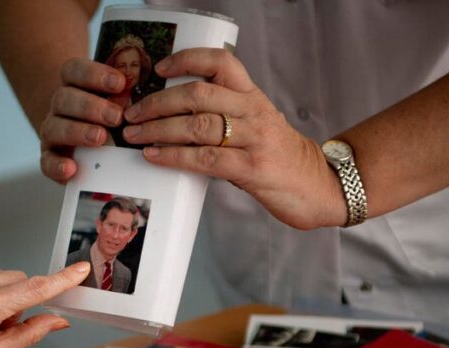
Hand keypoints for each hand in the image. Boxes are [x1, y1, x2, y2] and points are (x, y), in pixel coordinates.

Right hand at [40, 58, 126, 181]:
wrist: (83, 142)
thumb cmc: (108, 118)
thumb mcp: (116, 101)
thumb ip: (126, 96)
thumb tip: (153, 95)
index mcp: (73, 85)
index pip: (74, 70)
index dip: (95, 74)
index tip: (120, 83)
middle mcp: (60, 106)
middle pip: (64, 98)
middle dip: (90, 106)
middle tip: (116, 117)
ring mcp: (52, 131)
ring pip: (54, 127)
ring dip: (77, 131)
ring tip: (100, 138)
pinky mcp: (49, 157)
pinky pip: (46, 161)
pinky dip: (57, 165)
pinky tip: (72, 168)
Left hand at [121, 48, 346, 229]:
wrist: (317, 186)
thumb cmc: (279, 158)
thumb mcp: (256, 126)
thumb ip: (224, 117)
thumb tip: (173, 118)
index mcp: (253, 96)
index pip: (221, 62)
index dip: (187, 60)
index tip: (159, 68)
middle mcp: (253, 112)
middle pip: (198, 94)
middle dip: (157, 102)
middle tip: (131, 113)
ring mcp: (254, 140)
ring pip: (197, 126)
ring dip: (158, 130)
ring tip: (133, 134)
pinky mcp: (252, 169)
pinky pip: (205, 159)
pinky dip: (174, 156)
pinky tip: (154, 156)